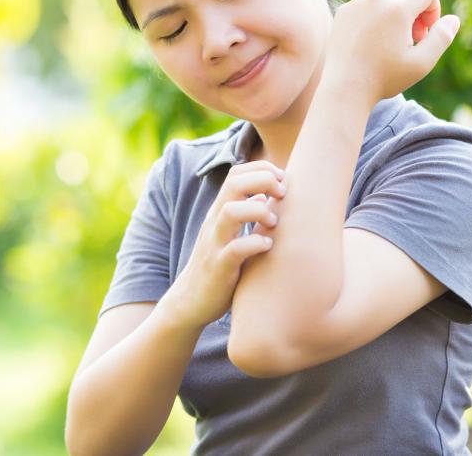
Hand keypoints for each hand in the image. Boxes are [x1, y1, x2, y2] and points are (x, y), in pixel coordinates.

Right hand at [164, 161, 286, 329]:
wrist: (190, 301)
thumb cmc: (218, 266)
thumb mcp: (229, 234)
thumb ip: (245, 214)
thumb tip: (265, 195)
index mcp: (219, 212)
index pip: (236, 174)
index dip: (261, 169)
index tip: (281, 179)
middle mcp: (214, 222)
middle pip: (234, 184)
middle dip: (262, 180)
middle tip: (282, 192)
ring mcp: (215, 243)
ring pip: (231, 212)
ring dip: (258, 211)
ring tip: (273, 221)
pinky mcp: (219, 267)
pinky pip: (235, 250)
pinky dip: (255, 244)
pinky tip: (267, 246)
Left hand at [323, 0, 460, 103]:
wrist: (343, 87)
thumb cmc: (384, 78)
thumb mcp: (422, 62)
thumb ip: (442, 37)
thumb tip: (453, 19)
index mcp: (397, 8)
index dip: (433, 10)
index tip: (426, 33)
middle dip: (416, 10)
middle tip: (411, 38)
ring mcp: (356, 3)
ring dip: (395, 13)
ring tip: (391, 43)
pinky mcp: (343, 11)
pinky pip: (367, 5)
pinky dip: (375, 17)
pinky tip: (372, 42)